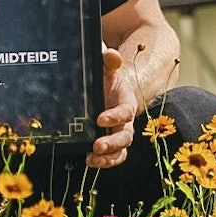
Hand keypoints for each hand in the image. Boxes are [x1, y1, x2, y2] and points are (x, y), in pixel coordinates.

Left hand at [85, 44, 136, 168]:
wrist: (106, 89)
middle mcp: (125, 121)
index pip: (126, 112)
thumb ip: (109, 61)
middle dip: (112, 143)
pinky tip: (89, 160)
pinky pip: (112, 157)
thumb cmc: (106, 79)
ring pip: (120, 150)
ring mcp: (117, 134)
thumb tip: (111, 54)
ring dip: (108, 158)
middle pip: (125, 136)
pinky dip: (103, 162)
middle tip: (97, 145)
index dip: (116, 116)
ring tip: (92, 158)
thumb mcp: (107, 68)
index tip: (100, 119)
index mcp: (126, 102)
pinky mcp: (110, 143)